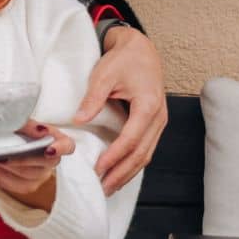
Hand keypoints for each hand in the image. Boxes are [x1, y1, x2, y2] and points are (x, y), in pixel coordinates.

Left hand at [0, 119, 74, 211]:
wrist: (9, 143)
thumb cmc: (19, 132)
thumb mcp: (22, 123)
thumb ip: (28, 124)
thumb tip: (32, 127)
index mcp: (56, 141)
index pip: (68, 146)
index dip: (62, 148)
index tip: (50, 149)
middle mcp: (52, 161)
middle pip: (43, 164)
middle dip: (21, 160)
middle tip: (2, 154)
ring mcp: (41, 176)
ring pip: (26, 176)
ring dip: (4, 167)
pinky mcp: (27, 185)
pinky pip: (13, 184)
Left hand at [73, 25, 166, 194]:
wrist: (141, 50)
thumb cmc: (124, 60)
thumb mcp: (104, 74)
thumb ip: (93, 98)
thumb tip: (78, 120)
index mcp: (148, 105)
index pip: (131, 139)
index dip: (114, 156)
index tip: (98, 169)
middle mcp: (159, 118)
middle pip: (141, 154)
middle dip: (121, 173)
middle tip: (102, 188)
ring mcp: (159, 123)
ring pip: (146, 155)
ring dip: (128, 173)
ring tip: (109, 187)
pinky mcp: (154, 124)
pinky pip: (145, 149)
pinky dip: (133, 163)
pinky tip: (119, 172)